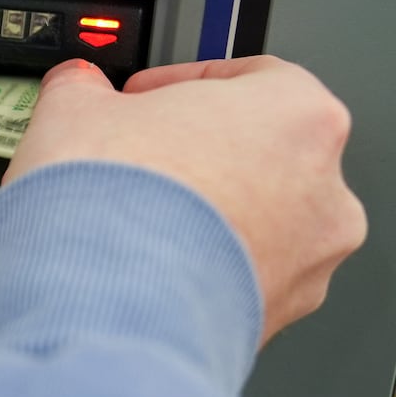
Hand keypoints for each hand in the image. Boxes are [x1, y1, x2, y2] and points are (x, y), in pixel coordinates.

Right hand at [6, 57, 365, 343]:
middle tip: (135, 161)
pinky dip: (196, 270)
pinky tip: (139, 267)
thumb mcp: (74, 109)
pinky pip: (236, 280)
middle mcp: (323, 189)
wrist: (101, 307)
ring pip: (253, 224)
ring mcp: (308, 263)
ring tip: (130, 223)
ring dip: (198, 217)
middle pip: (257, 155)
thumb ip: (85, 88)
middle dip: (194, 156)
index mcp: (298, 114)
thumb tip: (78, 89)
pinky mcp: (276, 318)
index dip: (180, 85)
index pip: (250, 78)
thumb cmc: (111, 206)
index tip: (141, 100)